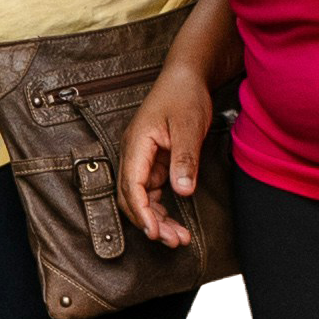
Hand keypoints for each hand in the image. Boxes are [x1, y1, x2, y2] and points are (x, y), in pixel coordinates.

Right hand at [118, 60, 215, 249]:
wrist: (187, 77)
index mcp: (137, 143)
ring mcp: (142, 158)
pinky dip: (160, 209)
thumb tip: (182, 191)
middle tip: (173, 240)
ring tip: (178, 237)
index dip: (141, 211)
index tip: (154, 231)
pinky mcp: (153, 162)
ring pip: (140, 198)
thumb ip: (184, 159)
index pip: (131, 185)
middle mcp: (134, 153)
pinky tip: (174, 222)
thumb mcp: (188, 126)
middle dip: (149, 222)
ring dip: (156, 219)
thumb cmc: (184, 95)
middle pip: (131, 197)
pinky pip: (150, 192)